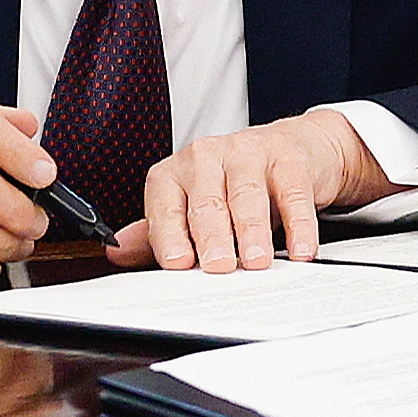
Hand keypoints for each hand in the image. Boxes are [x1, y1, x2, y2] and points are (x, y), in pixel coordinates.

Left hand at [108, 110, 383, 269]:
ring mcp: (248, 153)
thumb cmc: (231, 184)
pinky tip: (300, 248)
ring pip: (247, 195)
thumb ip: (159, 231)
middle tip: (218, 266)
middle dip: (212, 236)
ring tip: (256, 262)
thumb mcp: (191, 206)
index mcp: (176, 172)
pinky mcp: (288, 158)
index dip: (170, 234)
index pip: (165, 205)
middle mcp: (207, 157)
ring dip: (252, 231)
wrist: (289, 149)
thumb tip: (116, 251)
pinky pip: (292, 192)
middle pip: (207, 201)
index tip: (178, 263)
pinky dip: (298, 223)